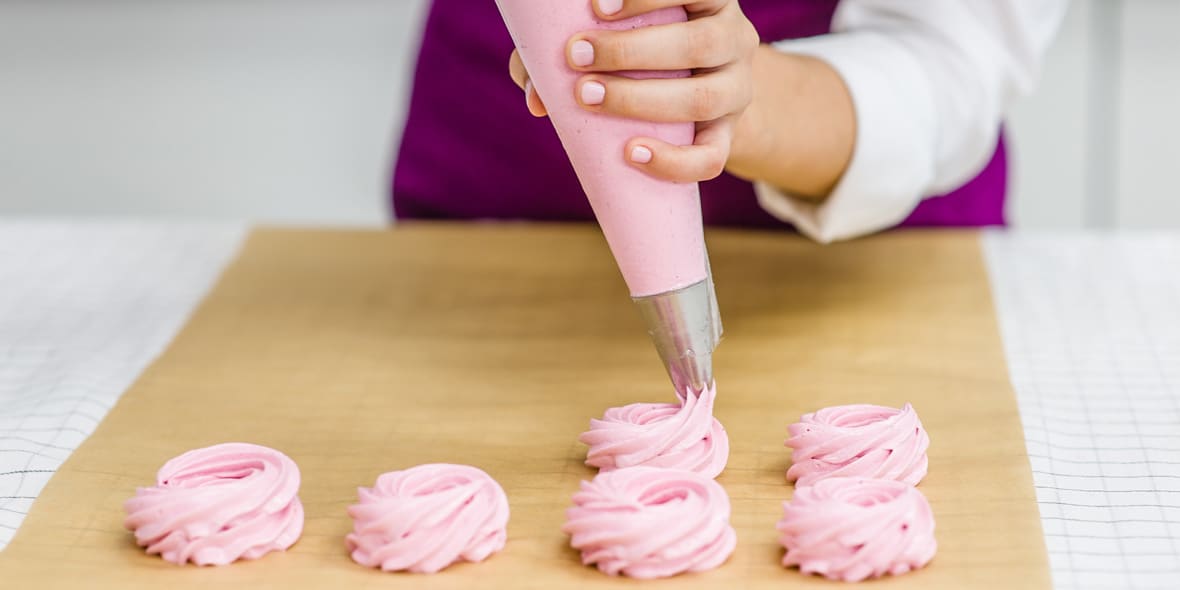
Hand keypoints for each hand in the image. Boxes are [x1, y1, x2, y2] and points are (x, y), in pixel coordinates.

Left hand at [509, 0, 759, 183]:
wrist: (702, 100)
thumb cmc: (645, 56)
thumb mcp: (621, 39)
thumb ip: (572, 51)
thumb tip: (537, 95)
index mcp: (710, 2)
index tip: (596, 7)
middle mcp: (733, 38)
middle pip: (698, 43)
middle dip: (629, 51)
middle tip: (575, 56)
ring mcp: (737, 89)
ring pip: (703, 98)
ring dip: (640, 99)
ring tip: (588, 96)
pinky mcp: (730, 136)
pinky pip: (713, 157)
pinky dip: (673, 160)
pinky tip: (632, 153)